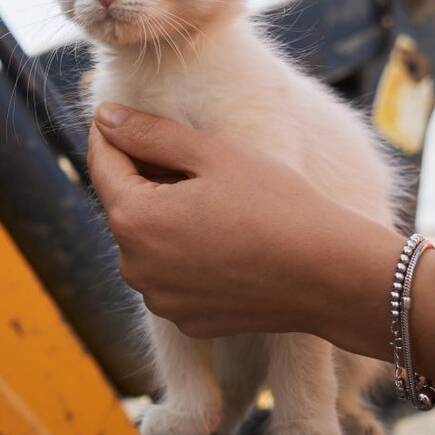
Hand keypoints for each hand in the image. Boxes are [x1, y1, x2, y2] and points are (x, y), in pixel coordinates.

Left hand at [87, 103, 434, 381]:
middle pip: (125, 204)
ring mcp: (160, 300)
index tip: (127, 113)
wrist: (332, 275)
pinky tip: (228, 240)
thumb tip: (105, 117)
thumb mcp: (213, 154)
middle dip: (147, 177)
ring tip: (218, 200)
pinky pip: (172, 275)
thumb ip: (150, 133)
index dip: (114, 132)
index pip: (103, 163)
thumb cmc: (278, 205)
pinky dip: (187, 254)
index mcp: (133, 220)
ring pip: (148, 242)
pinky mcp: (186, 320)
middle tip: (193, 157)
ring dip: (166, 217)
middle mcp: (135, 268)